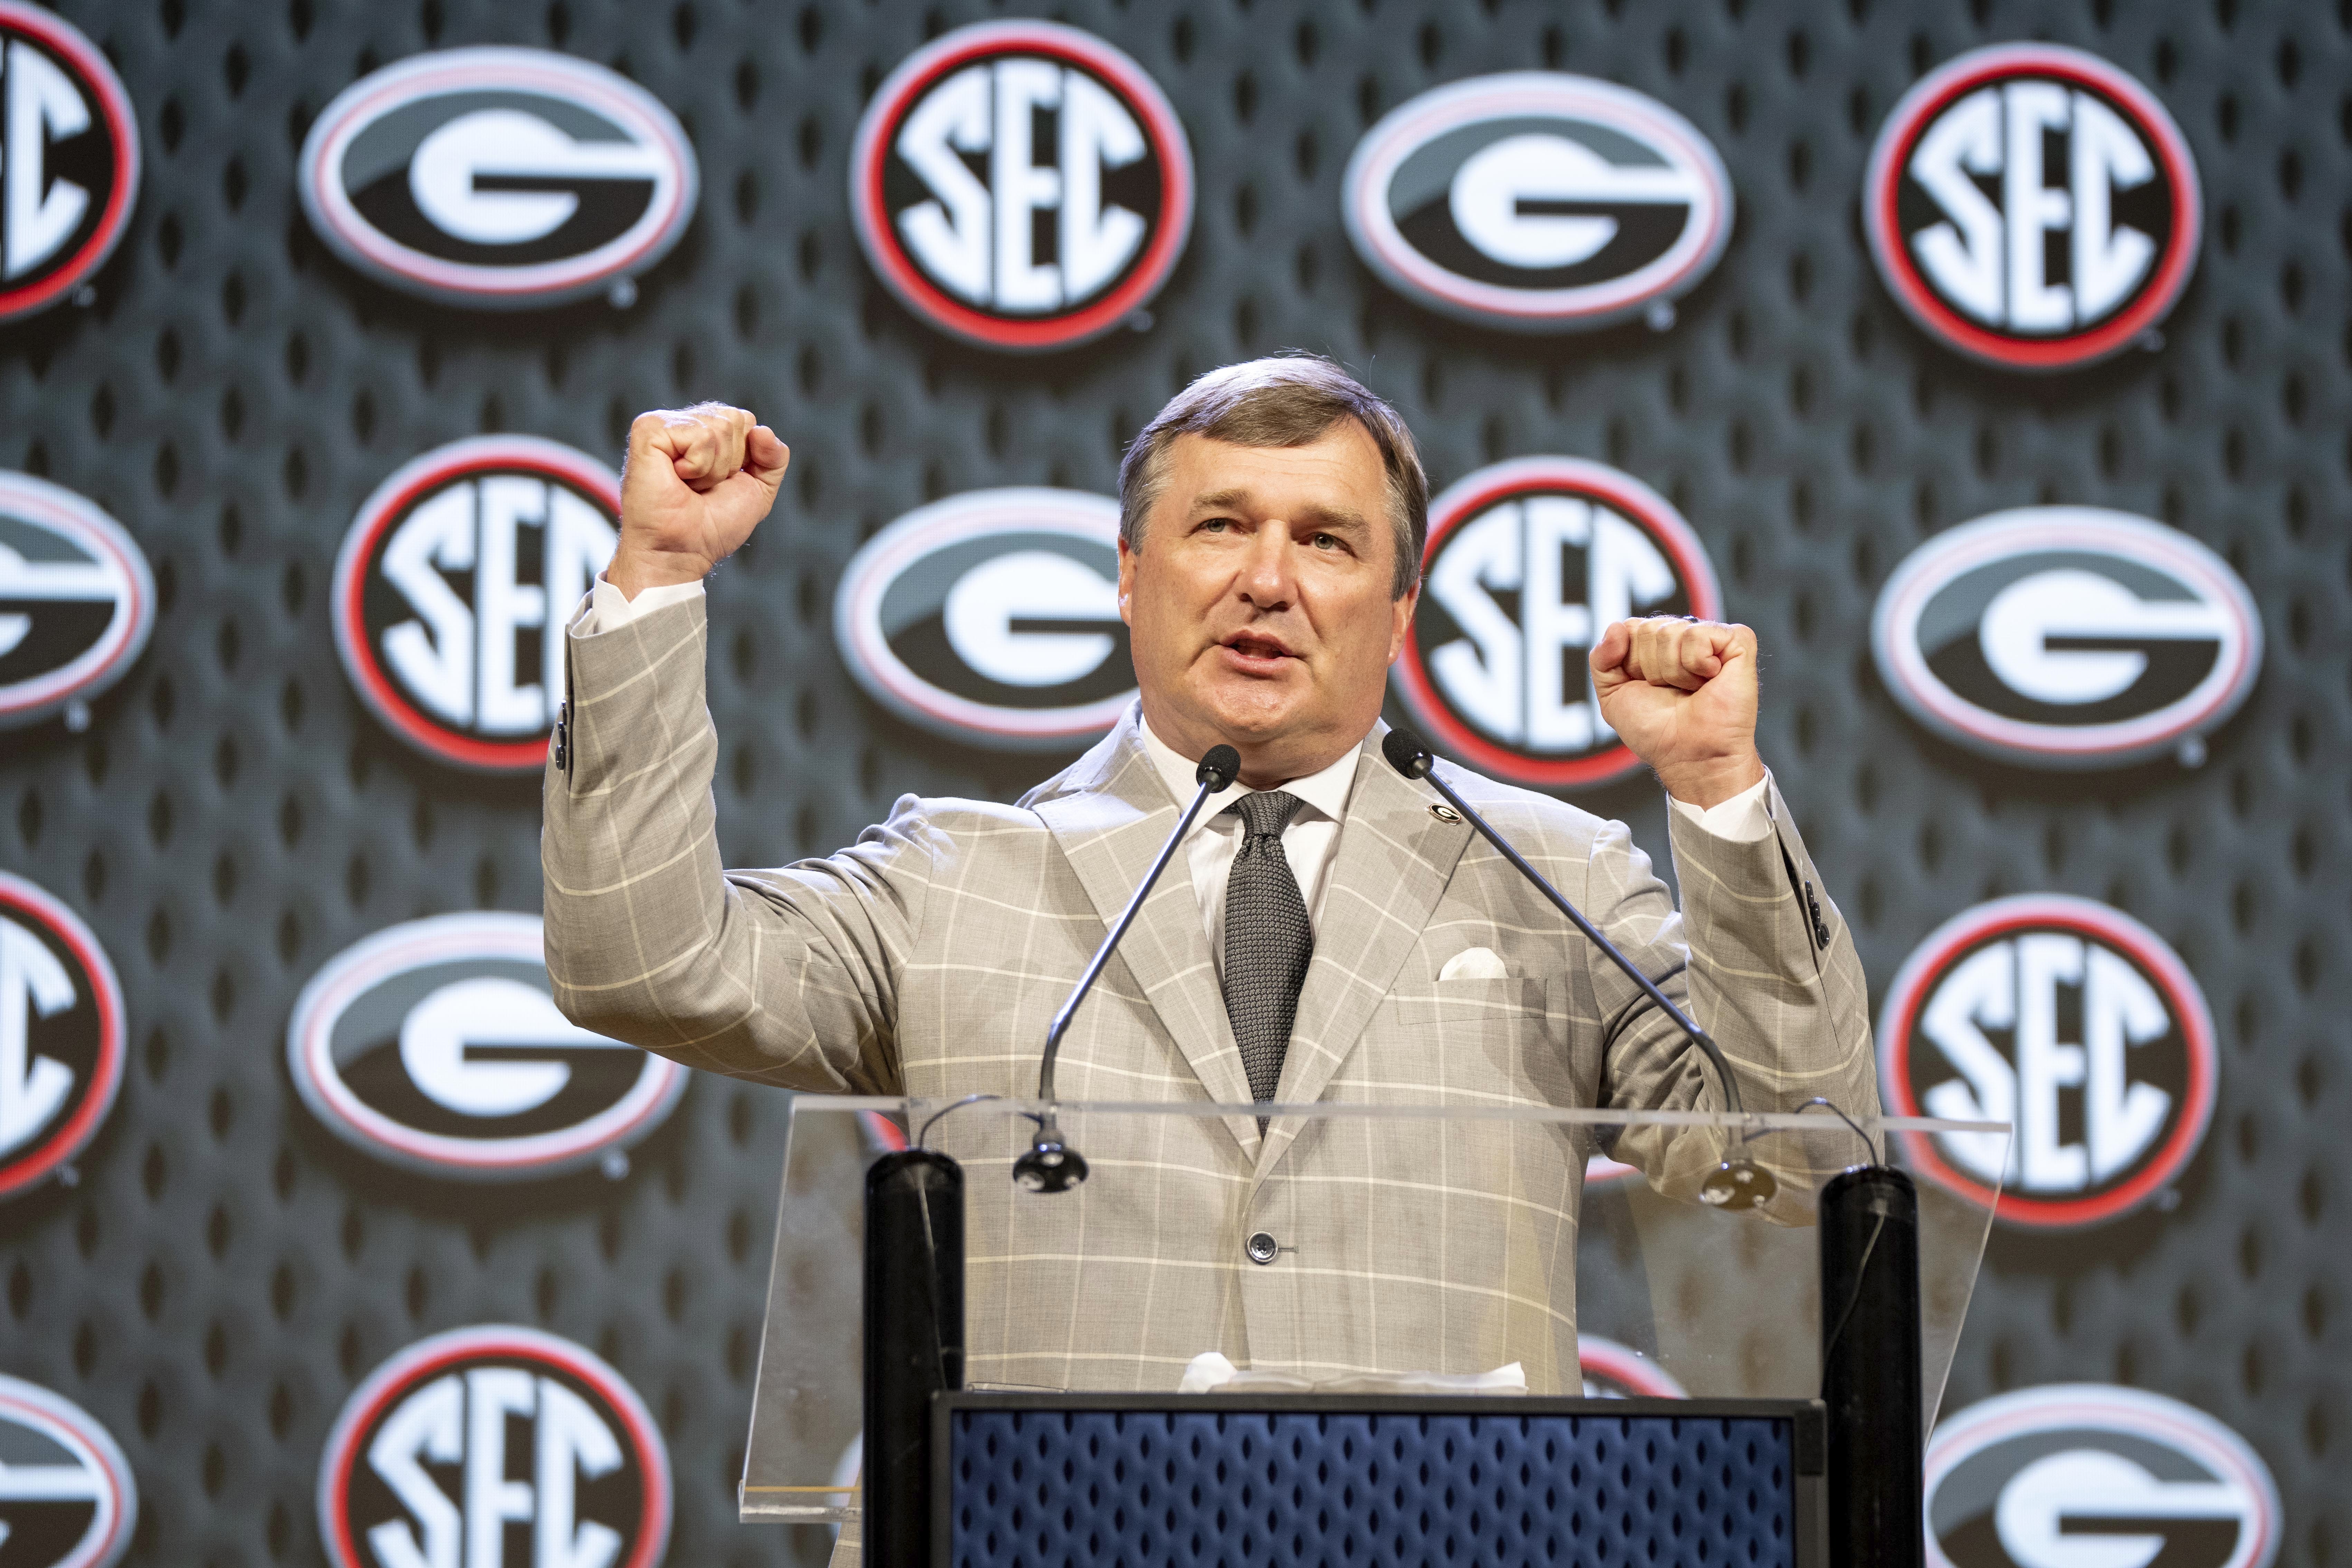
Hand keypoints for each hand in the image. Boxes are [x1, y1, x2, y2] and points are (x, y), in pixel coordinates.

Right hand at [608, 404, 789, 596]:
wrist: (682, 550)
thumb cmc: (711, 527)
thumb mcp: (758, 490)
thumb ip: (774, 458)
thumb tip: (764, 430)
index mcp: (705, 431)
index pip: (746, 420)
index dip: (745, 457)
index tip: (721, 483)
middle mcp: (684, 423)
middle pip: (736, 419)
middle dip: (730, 462)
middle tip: (701, 487)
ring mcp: (663, 423)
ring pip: (721, 427)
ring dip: (713, 469)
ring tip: (688, 485)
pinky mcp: (649, 429)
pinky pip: (701, 435)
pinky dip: (698, 465)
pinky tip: (677, 478)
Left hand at [1589, 617, 1765, 808]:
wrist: (1689, 755)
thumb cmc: (1656, 731)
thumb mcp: (1613, 696)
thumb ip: (1601, 660)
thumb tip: (1616, 626)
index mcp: (1656, 645)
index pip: (1630, 628)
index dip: (1630, 661)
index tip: (1645, 687)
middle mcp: (1684, 638)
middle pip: (1648, 629)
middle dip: (1651, 668)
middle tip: (1671, 692)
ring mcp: (1712, 639)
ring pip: (1672, 631)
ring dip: (1673, 672)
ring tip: (1691, 690)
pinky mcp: (1737, 643)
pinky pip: (1701, 633)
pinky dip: (1697, 662)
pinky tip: (1710, 679)